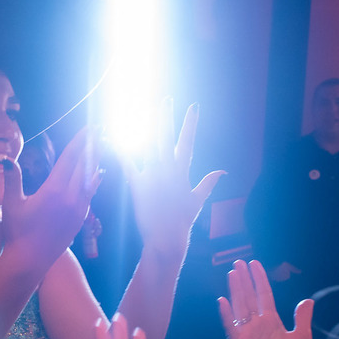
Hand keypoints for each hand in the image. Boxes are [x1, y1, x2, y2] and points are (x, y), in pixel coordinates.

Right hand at [1, 126, 101, 272]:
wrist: (30, 261)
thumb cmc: (17, 233)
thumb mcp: (11, 204)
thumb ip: (12, 179)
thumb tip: (7, 159)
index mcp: (54, 191)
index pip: (70, 159)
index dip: (80, 141)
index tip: (89, 128)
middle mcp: (71, 198)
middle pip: (85, 166)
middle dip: (91, 146)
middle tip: (99, 130)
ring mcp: (78, 209)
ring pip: (91, 179)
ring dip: (95, 161)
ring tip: (100, 145)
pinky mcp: (80, 219)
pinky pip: (90, 193)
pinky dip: (94, 179)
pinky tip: (97, 173)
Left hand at [122, 102, 223, 260]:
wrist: (166, 239)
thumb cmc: (182, 221)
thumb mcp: (197, 201)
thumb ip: (208, 183)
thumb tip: (223, 172)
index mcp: (182, 172)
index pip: (187, 141)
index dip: (191, 123)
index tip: (194, 106)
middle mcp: (168, 170)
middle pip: (165, 137)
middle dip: (165, 117)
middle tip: (165, 100)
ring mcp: (152, 176)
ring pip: (147, 145)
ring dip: (145, 128)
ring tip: (142, 111)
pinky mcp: (137, 185)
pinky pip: (128, 164)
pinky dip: (122, 151)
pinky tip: (116, 137)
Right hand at [217, 259, 312, 338]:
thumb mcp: (302, 335)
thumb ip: (302, 317)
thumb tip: (307, 300)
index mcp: (272, 320)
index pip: (263, 294)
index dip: (259, 279)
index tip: (254, 264)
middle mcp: (258, 324)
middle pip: (248, 297)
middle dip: (244, 279)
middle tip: (238, 262)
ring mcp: (248, 333)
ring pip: (240, 307)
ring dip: (235, 290)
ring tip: (232, 274)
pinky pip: (232, 327)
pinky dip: (227, 315)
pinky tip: (222, 301)